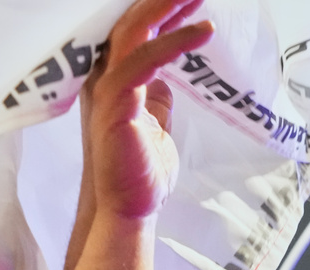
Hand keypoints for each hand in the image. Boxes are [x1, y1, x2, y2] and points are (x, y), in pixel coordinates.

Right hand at [84, 0, 213, 220]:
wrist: (128, 209)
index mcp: (116, 82)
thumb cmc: (140, 174)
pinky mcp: (118, 103)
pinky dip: (175, 41)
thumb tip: (164, 84)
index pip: (137, 35)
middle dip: (164, 1)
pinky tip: (203, 30)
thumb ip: (157, 101)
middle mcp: (106, 78)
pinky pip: (146, 60)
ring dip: (167, 7)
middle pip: (132, 23)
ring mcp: (108, 89)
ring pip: (134, 32)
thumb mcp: (155, 127)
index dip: (163, 13)